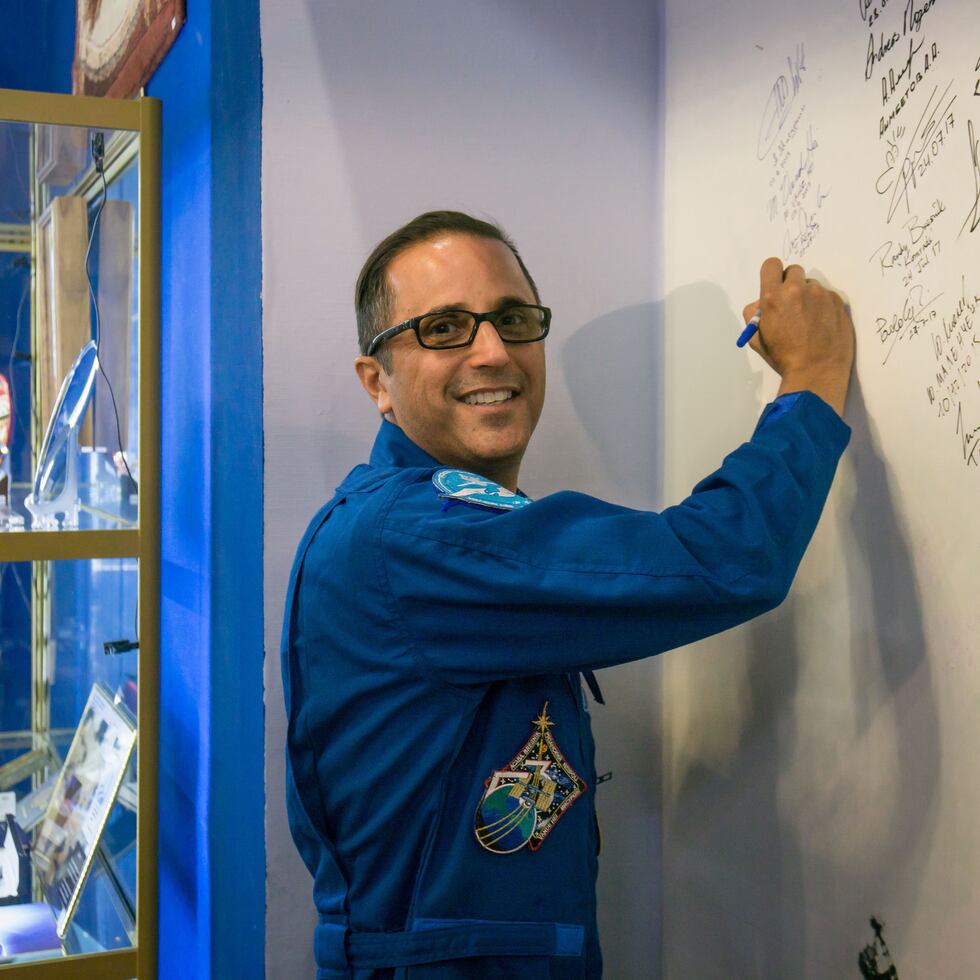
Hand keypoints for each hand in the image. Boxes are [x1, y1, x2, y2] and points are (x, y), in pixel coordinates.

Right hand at [742, 257, 854, 415]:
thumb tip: (760, 305)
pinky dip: (823, 306)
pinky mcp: (838, 301)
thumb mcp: (757, 338)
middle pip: (793, 271)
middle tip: (792, 305)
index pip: (771, 265)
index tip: (775, 286)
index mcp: (773, 296)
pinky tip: (822, 326)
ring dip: (808, 296)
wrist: (816, 372)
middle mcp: (797, 289)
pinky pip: (827, 296)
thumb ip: (754, 315)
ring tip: (809, 321)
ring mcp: (821, 294)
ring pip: (812, 286)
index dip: (772, 274)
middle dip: (791, 284)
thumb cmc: (783, 358)